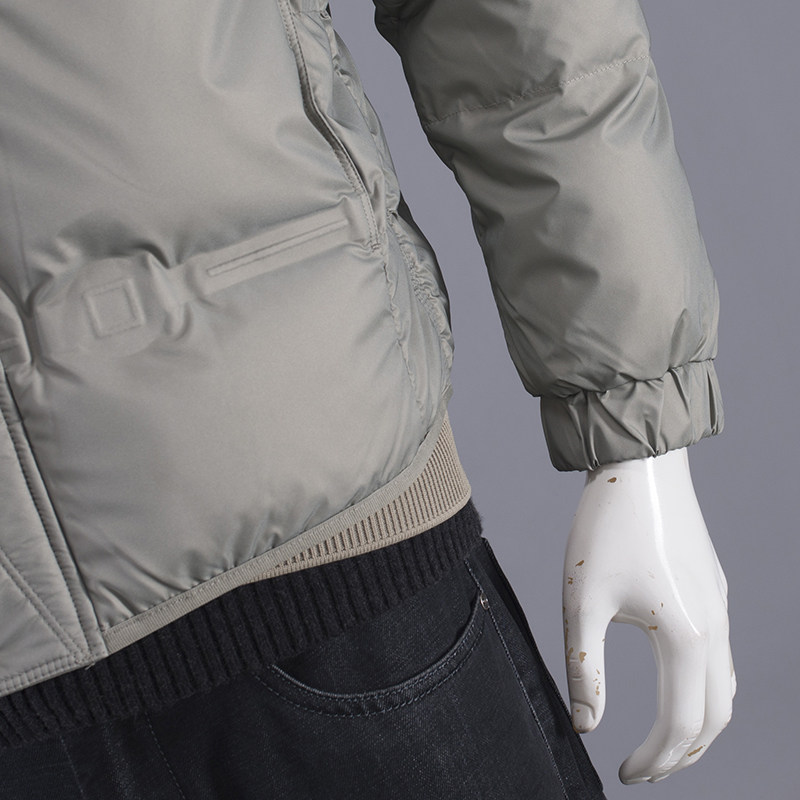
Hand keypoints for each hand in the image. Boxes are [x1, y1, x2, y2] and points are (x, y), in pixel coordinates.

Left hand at [562, 447, 734, 783]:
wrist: (640, 467)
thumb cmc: (606, 528)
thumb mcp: (583, 601)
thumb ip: (586, 670)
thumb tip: (586, 727)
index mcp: (686, 638)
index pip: (680, 727)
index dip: (653, 761)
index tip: (621, 775)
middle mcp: (715, 629)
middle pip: (715, 720)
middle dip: (681, 756)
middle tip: (644, 770)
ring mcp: (720, 608)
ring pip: (725, 690)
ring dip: (698, 725)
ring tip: (661, 741)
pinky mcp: (714, 590)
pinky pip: (723, 658)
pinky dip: (706, 691)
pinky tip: (678, 684)